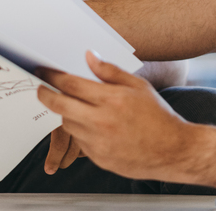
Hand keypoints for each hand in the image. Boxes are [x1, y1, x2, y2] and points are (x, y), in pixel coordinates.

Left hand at [36, 51, 194, 181]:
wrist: (173, 151)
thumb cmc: (158, 117)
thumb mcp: (138, 86)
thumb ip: (110, 71)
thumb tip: (89, 56)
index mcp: (111, 100)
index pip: (71, 84)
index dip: (53, 77)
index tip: (44, 72)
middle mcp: (101, 122)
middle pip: (60, 105)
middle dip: (45, 94)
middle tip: (41, 89)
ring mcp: (98, 143)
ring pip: (68, 124)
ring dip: (67, 114)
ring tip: (77, 107)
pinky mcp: (99, 159)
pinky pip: (80, 142)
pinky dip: (81, 132)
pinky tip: (93, 126)